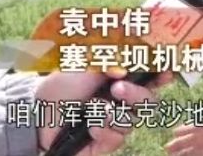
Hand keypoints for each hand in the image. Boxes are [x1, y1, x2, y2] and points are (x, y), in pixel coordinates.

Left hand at [35, 68, 172, 154]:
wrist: (37, 113)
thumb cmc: (61, 85)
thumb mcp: (85, 65)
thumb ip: (108, 61)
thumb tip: (125, 69)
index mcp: (121, 79)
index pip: (150, 77)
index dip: (162, 74)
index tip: (165, 71)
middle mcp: (122, 101)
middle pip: (149, 101)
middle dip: (137, 94)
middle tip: (117, 88)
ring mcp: (115, 122)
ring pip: (133, 120)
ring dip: (112, 113)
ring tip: (92, 108)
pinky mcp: (106, 142)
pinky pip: (118, 137)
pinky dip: (104, 129)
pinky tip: (89, 125)